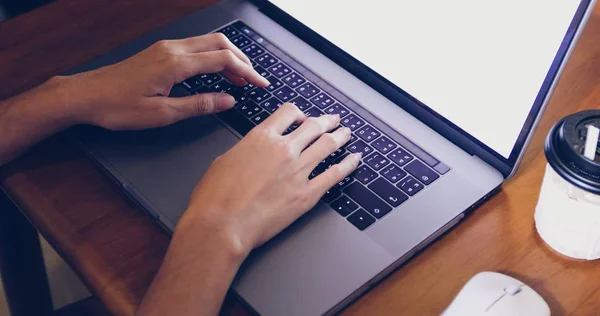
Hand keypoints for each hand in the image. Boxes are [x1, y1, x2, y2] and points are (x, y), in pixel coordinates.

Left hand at [62, 33, 268, 129]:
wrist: (86, 96)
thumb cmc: (117, 106)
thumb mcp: (163, 114)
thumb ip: (199, 105)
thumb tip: (227, 100)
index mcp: (176, 64)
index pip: (223, 60)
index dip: (247, 71)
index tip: (261, 83)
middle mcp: (172, 49)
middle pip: (219, 43)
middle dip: (242, 60)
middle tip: (254, 79)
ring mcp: (165, 48)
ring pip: (207, 43)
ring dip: (228, 57)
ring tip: (239, 78)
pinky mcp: (160, 52)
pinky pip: (195, 48)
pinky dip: (212, 57)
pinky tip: (215, 72)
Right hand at [180, 103, 360, 253]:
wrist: (222, 226)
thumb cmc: (215, 198)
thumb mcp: (225, 161)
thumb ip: (246, 150)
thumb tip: (255, 150)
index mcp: (261, 138)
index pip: (288, 113)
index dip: (298, 113)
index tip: (302, 117)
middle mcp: (283, 150)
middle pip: (313, 126)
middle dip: (326, 120)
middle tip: (333, 120)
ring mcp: (298, 171)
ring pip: (328, 145)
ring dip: (340, 136)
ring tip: (346, 133)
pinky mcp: (307, 194)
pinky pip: (334, 174)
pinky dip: (348, 164)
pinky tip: (354, 159)